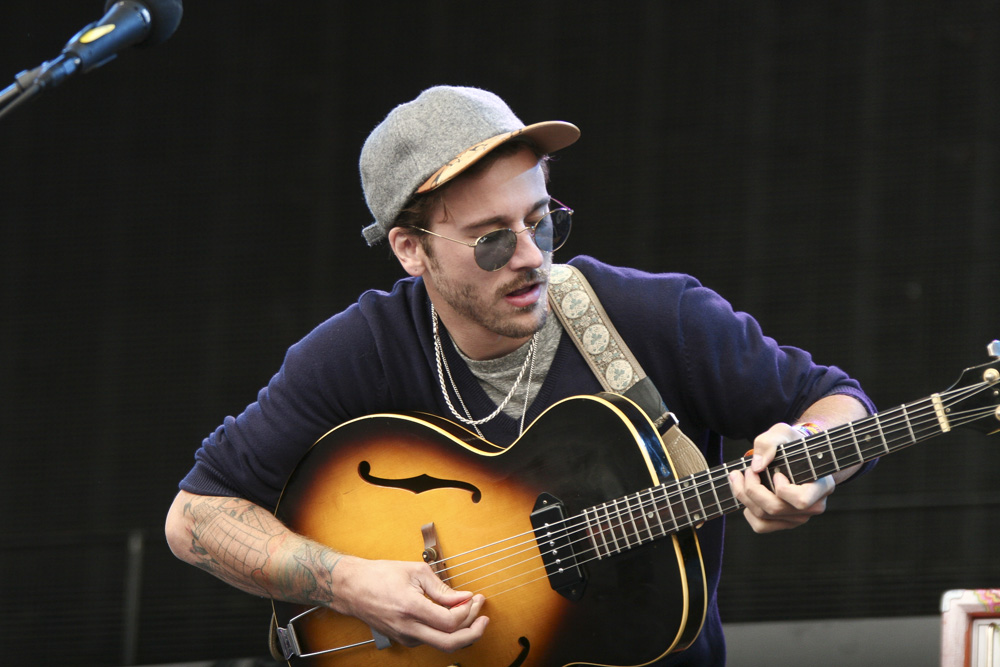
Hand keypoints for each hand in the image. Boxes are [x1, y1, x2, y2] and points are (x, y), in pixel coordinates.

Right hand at [331, 556, 488, 652]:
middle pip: (449, 643)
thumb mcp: (415, 571)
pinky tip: (453, 615)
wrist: (352, 588)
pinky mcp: (404, 638)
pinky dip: (447, 630)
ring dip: (461, 631)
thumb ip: (442, 587)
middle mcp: (408, 628)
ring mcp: (405, 636)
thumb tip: (463, 597)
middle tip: (484, 618)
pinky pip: (432, 639)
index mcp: (410, 608)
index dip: (467, 611)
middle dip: (473, 632)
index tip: (474, 598)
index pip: (449, 621)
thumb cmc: (379, 575)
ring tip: (471, 611)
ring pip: (442, 644)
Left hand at [728, 423, 835, 532]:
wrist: (795, 456)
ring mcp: (799, 517)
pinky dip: (747, 512)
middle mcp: (813, 506)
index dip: (782, 489)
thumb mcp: (781, 433)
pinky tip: (746, 495)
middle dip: (752, 488)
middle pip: (775, 508)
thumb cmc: (791, 444)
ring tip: (738, 477)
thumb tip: (757, 466)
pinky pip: (761, 526)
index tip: (776, 473)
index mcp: (822, 486)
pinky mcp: (785, 522)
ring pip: (764, 517)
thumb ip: (769, 442)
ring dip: (744, 497)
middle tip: (746, 470)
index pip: (801, 500)